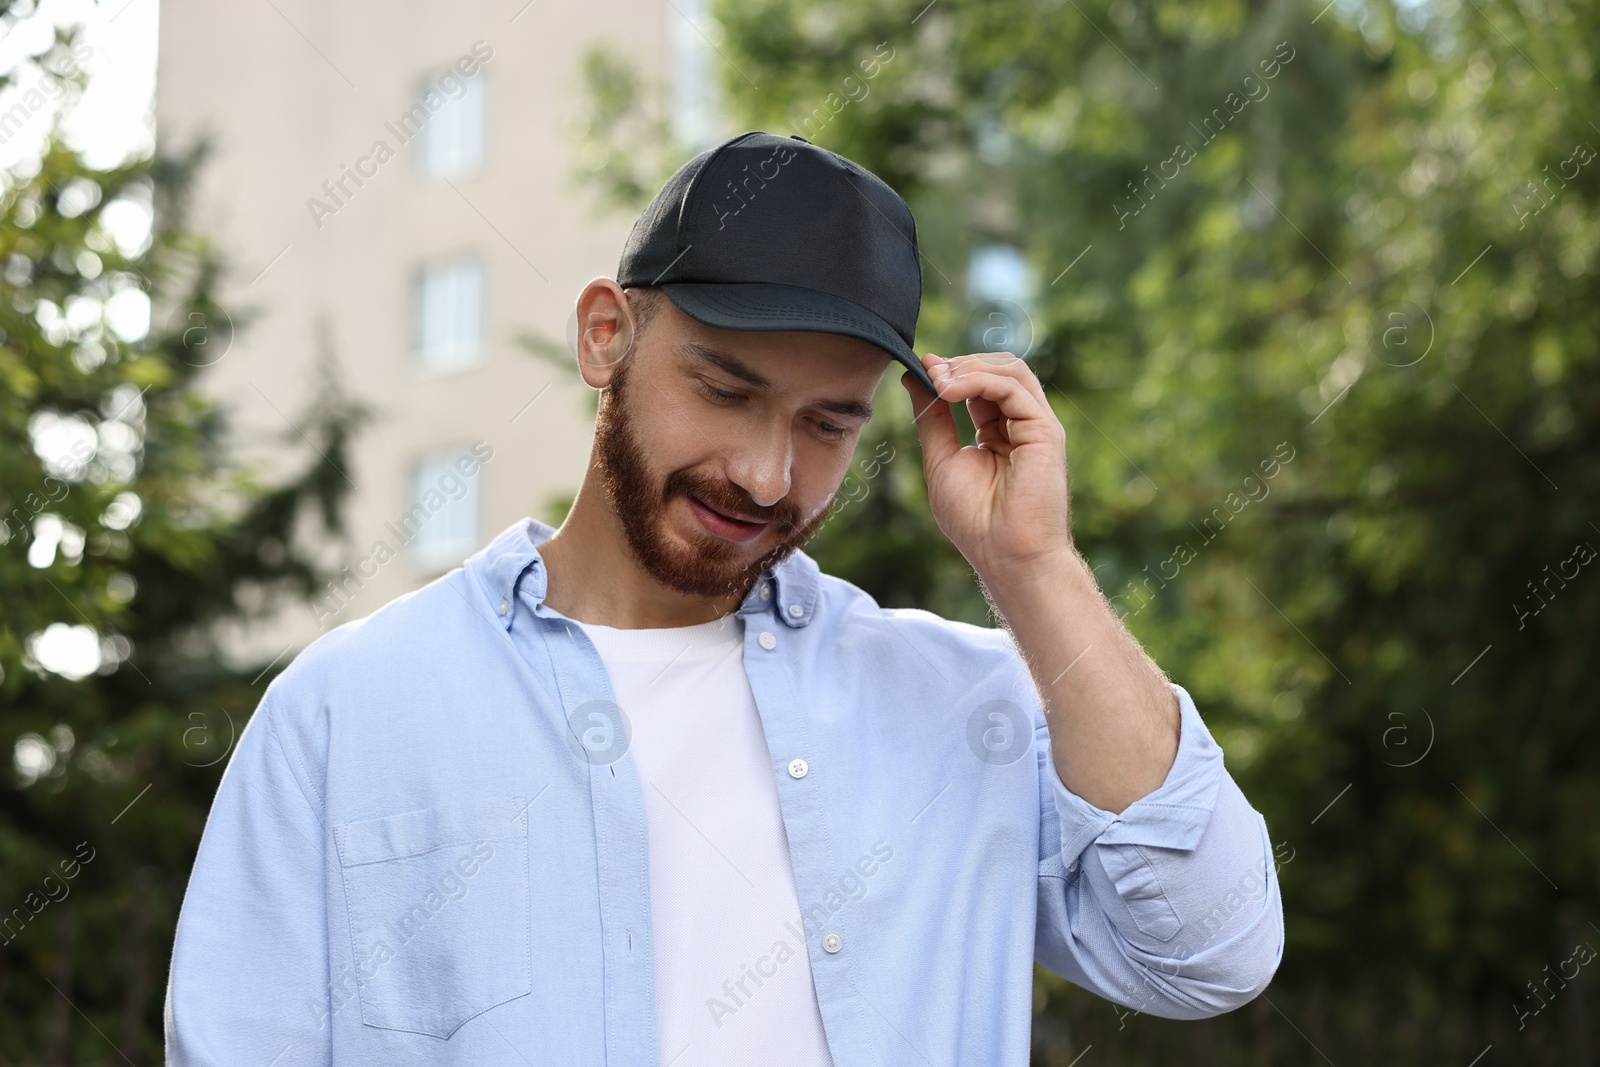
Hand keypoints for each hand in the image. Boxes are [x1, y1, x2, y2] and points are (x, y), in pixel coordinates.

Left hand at [899, 352, 1072, 579]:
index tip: (922, 366)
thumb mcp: (941, 460)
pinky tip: (950, 390)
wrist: (1004, 554)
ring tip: (939, 380)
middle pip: (999, 370)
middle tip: (929, 370)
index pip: (980, 385)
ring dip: (969, 367)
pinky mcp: (1045, 430)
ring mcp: (1035, 426)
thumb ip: (931, 418)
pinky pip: (1014, 387)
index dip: (952, 371)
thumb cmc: (975, 520)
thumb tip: (914, 379)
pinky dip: (978, 380)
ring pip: (1012, 370)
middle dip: (960, 364)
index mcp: (998, 433)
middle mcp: (1020, 426)